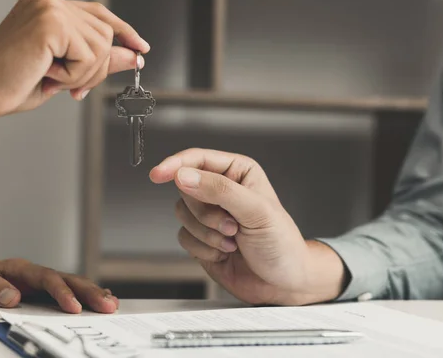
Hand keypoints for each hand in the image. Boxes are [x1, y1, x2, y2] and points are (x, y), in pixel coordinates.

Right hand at [0, 0, 148, 133]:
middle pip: (105, 32)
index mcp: (46, 4)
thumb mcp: (67, 70)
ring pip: (101, 45)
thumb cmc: (13, 82)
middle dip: (96, 68)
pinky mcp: (51, 22)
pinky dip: (74, 75)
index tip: (141, 48)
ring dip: (84, 74)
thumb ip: (100, 59)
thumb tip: (135, 55)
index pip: (99, 13)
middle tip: (72, 86)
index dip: (123, 32)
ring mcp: (49, 6)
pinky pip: (89, 55)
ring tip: (53, 77)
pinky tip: (48, 74)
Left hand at [0, 259, 116, 313]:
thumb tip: (13, 297)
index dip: (62, 292)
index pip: (46, 277)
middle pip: (67, 278)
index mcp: (19, 268)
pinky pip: (67, 292)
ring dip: (92, 293)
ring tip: (111, 304)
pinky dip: (84, 295)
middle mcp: (33, 273)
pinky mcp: (40, 292)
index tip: (74, 308)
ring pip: (72, 284)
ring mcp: (39, 282)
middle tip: (107, 305)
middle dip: (89, 292)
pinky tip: (98, 301)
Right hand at [150, 148, 345, 304]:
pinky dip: (203, 248)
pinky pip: (183, 237)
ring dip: (206, 232)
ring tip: (233, 239)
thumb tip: (184, 176)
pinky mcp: (202, 238)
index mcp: (238, 172)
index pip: (198, 159)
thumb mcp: (256, 211)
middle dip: (205, 212)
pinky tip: (225, 251)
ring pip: (182, 214)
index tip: (158, 175)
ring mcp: (210, 215)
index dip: (176, 165)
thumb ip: (219, 189)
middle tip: (231, 225)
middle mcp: (222, 190)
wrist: (284, 283)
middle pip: (186, 188)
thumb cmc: (282, 244)